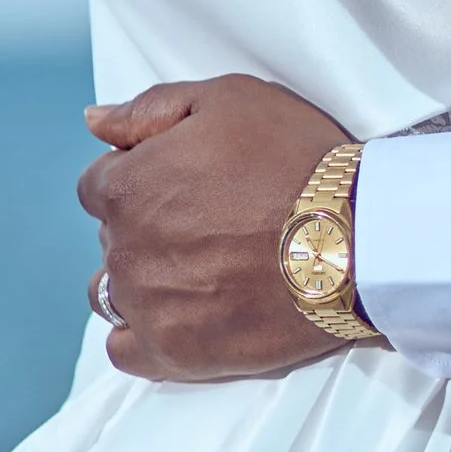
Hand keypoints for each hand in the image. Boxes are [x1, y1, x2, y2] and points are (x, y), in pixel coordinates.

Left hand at [78, 75, 350, 380]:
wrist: (357, 238)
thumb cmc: (296, 159)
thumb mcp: (228, 99)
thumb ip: (149, 110)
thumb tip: (94, 121)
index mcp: (126, 186)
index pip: (102, 184)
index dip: (144, 179)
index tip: (187, 184)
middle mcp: (123, 248)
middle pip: (113, 237)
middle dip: (148, 227)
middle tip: (211, 223)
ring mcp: (146, 305)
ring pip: (111, 292)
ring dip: (139, 280)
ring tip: (195, 272)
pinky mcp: (174, 352)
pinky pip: (124, 351)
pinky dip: (140, 334)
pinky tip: (176, 316)